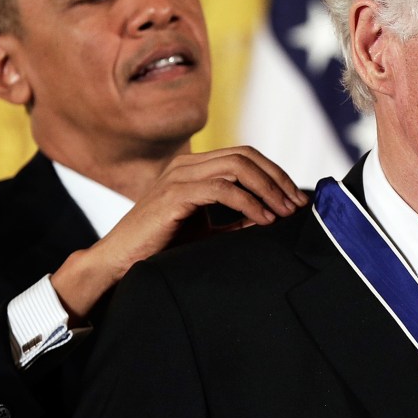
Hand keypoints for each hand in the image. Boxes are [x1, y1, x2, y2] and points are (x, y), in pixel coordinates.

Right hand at [51, 147, 308, 319]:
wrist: (119, 262)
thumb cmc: (160, 248)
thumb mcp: (206, 231)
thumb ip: (234, 221)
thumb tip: (270, 218)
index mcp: (193, 167)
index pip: (244, 155)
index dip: (275, 173)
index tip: (296, 199)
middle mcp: (186, 164)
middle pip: (246, 155)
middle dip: (277, 179)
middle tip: (298, 205)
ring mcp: (179, 176)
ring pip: (237, 166)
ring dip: (268, 189)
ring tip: (285, 212)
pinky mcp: (174, 194)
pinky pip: (222, 189)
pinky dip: (249, 202)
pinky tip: (264, 220)